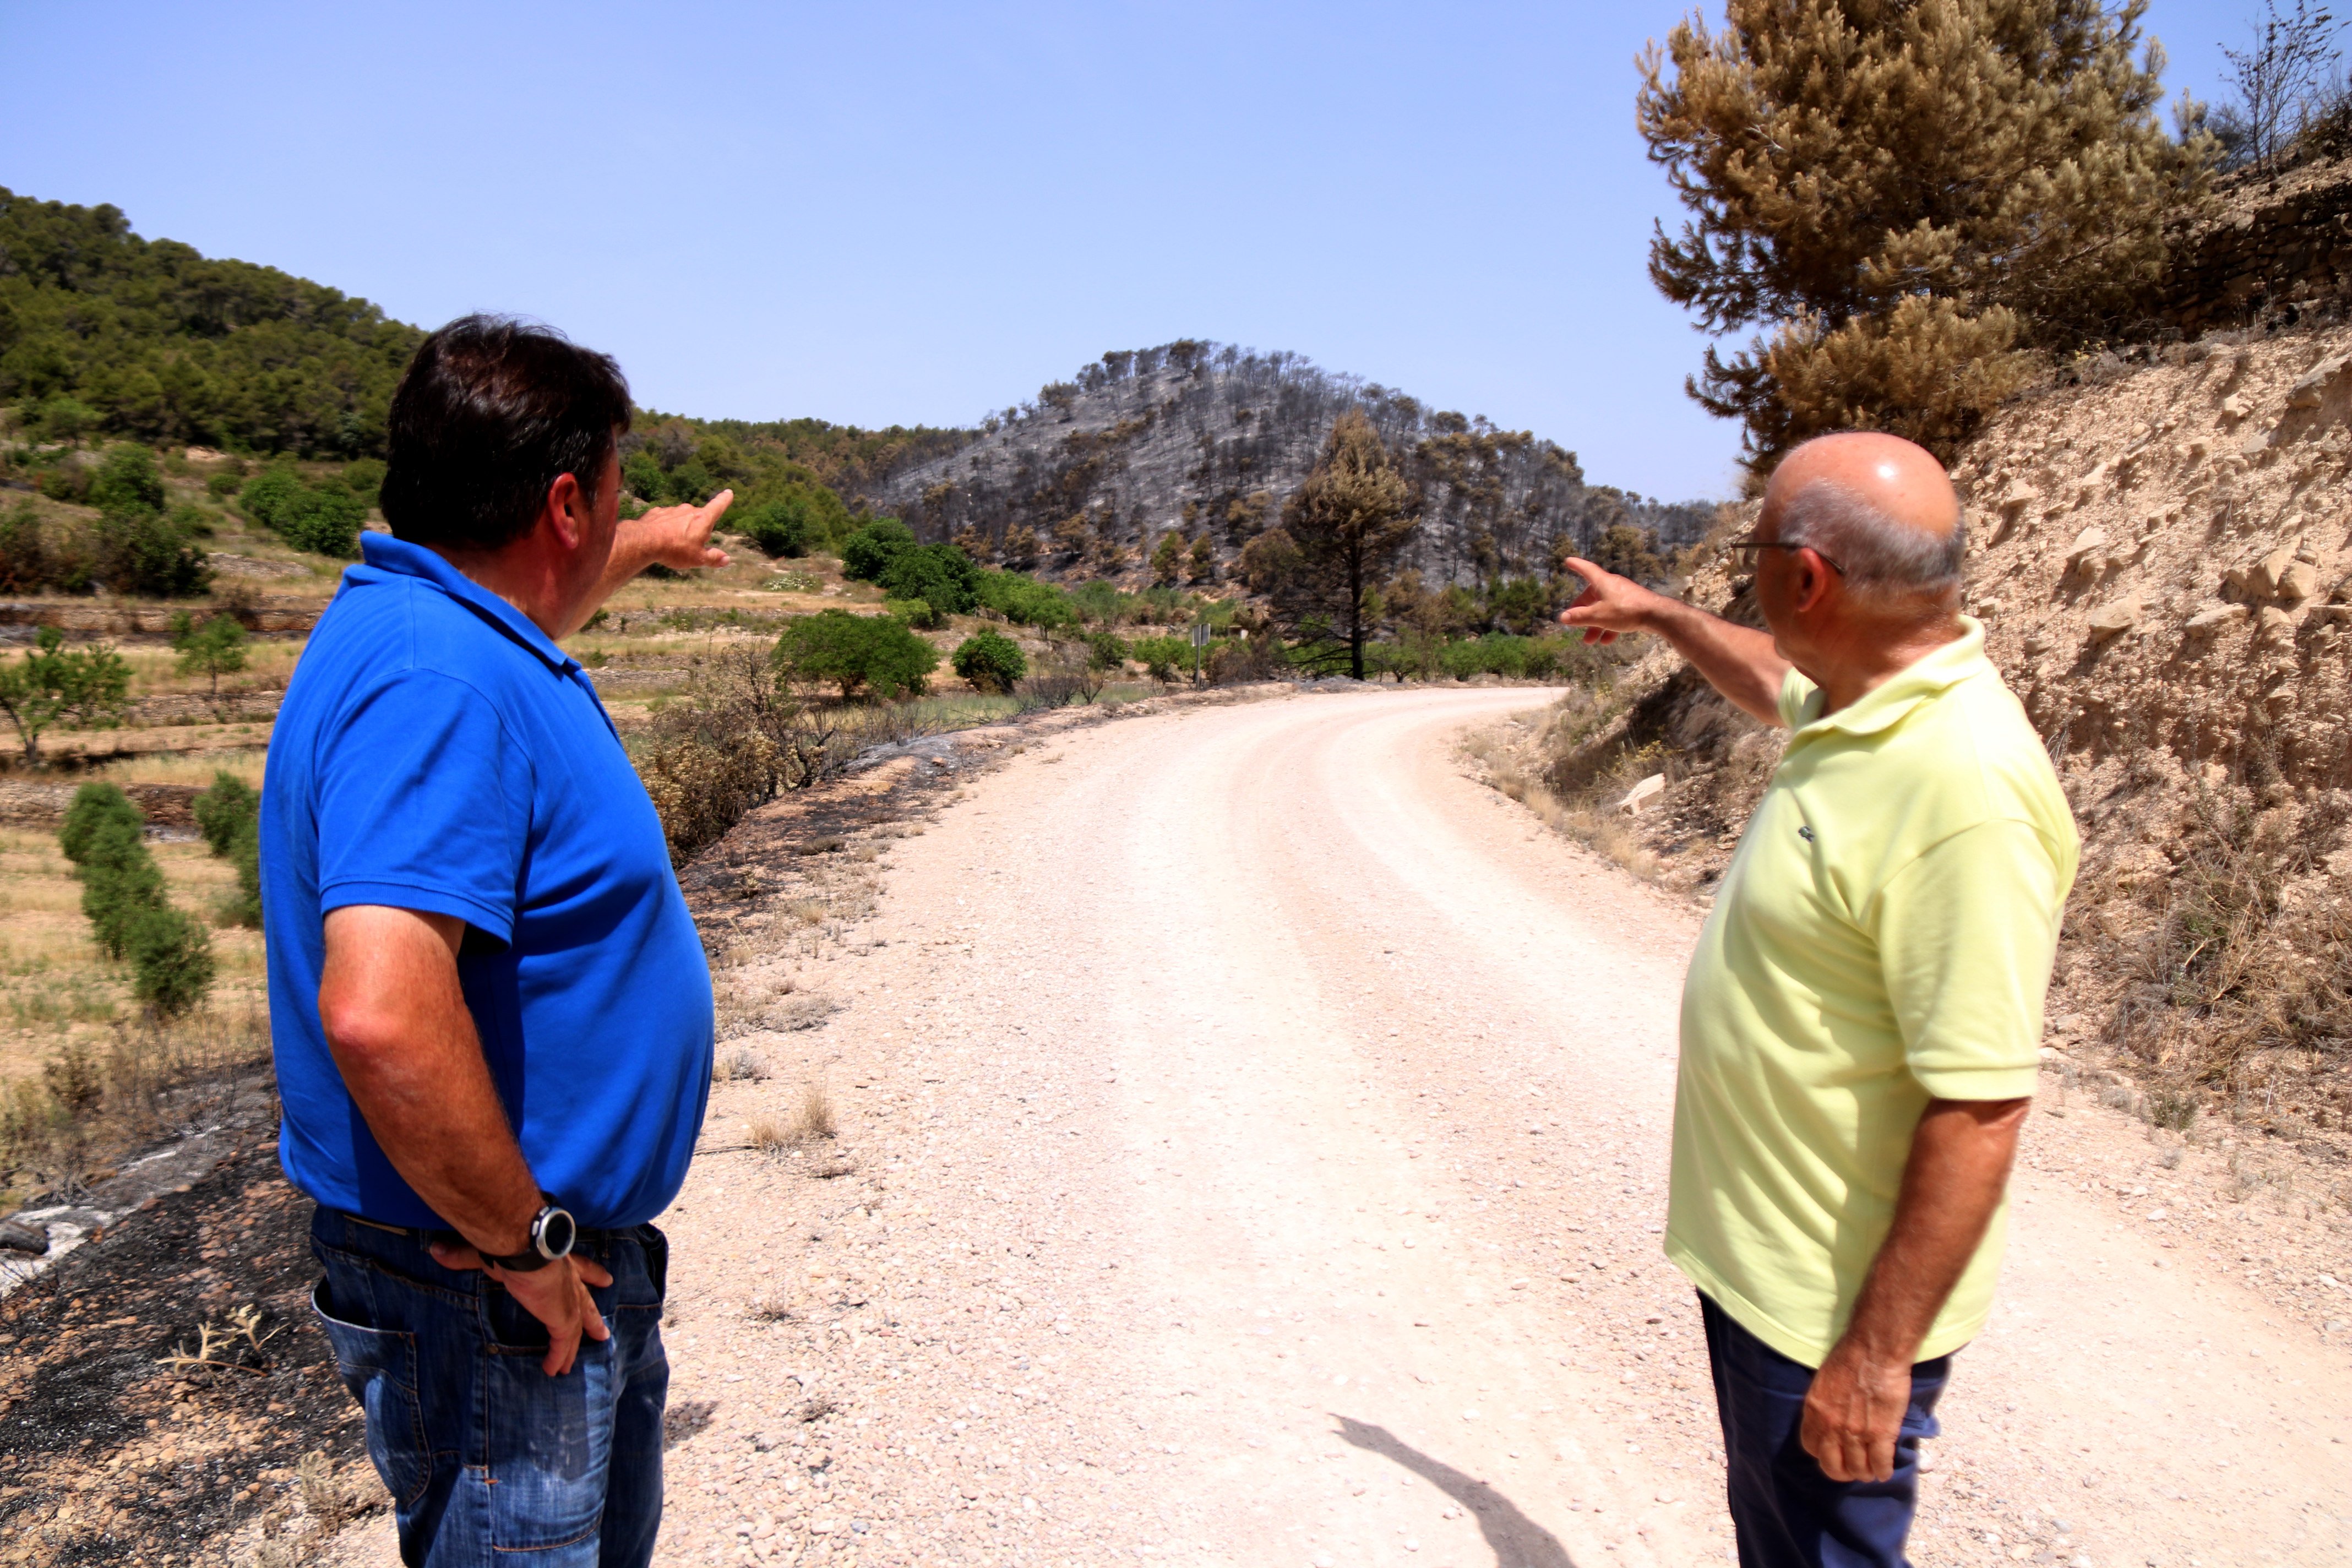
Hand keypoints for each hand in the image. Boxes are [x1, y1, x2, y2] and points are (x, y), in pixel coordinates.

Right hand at [430, 1240, 614, 1375]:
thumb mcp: (490, 1250)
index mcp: (559, 1260)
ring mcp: (568, 1299)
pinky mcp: (563, 1316)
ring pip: (576, 1327)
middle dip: (592, 1317)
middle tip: (602, 1332)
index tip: (606, 1281)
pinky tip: (555, 1370)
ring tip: (572, 1362)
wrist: (524, 1245)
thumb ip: (463, 1255)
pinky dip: (559, 1356)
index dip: (592, 1274)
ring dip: (575, 1345)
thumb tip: (436, 1251)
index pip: (581, 1268)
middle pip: (585, 1301)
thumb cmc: (511, 1242)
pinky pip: (563, 1343)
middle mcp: (569, 1279)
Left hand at [621, 489, 733, 573]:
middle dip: (698, 527)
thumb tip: (726, 559)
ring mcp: (671, 510)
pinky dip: (666, 526)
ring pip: (681, 517)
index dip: (724, 500)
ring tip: (674, 543)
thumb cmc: (675, 549)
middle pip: (698, 517)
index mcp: (702, 519)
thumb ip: (713, 558)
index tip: (729, 492)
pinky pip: (665, 519)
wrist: (644, 542)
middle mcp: (688, 510)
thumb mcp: (697, 559)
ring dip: (681, 527)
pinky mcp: (657, 513)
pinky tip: (661, 537)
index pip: (717, 506)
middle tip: (691, 545)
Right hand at [1556, 557, 1662, 643]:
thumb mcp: (1598, 615)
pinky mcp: (1632, 606)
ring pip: (1603, 609)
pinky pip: (1616, 615)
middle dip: (1582, 611)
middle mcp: (1612, 586)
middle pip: (1592, 596)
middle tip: (1574, 621)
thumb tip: (1563, 617)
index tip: (1568, 561)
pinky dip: (1609, 626)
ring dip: (1595, 624)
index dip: (1576, 565)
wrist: (1656, 615)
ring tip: (1588, 640)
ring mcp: (1623, 596)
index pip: (1586, 570)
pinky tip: (1606, 641)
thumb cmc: (1625, 610)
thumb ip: (1580, 617)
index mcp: (1602, 582)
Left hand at [1800, 1336, 1913, 1481]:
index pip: (1811, 1447)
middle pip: (1832, 1466)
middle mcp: (1831, 1427)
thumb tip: (1828, 1422)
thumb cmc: (1849, 1359)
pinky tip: (1885, 1471)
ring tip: (1870, 1471)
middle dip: (1842, 1472)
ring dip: (1865, 1473)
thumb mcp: (1823, 1383)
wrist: (1874, 1351)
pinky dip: (1883, 1471)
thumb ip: (1823, 1407)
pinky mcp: (1880, 1433)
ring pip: (1858, 1468)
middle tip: (1852, 1470)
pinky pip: (1880, 1463)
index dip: (1823, 1455)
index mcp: (1814, 1412)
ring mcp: (1855, 1433)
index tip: (1833, 1455)